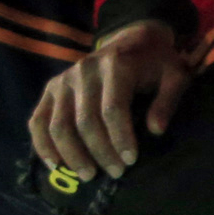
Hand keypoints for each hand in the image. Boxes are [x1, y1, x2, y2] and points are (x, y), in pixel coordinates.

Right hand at [29, 20, 190, 180]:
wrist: (131, 39)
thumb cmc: (156, 63)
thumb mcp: (175, 75)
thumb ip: (168, 100)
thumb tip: (156, 130)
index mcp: (116, 65)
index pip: (113, 109)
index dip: (120, 138)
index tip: (130, 161)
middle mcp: (84, 71)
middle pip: (85, 122)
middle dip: (100, 152)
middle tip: (115, 172)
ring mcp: (63, 80)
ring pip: (59, 125)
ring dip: (72, 155)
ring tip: (89, 175)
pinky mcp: (50, 89)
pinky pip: (38, 121)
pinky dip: (43, 146)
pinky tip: (57, 165)